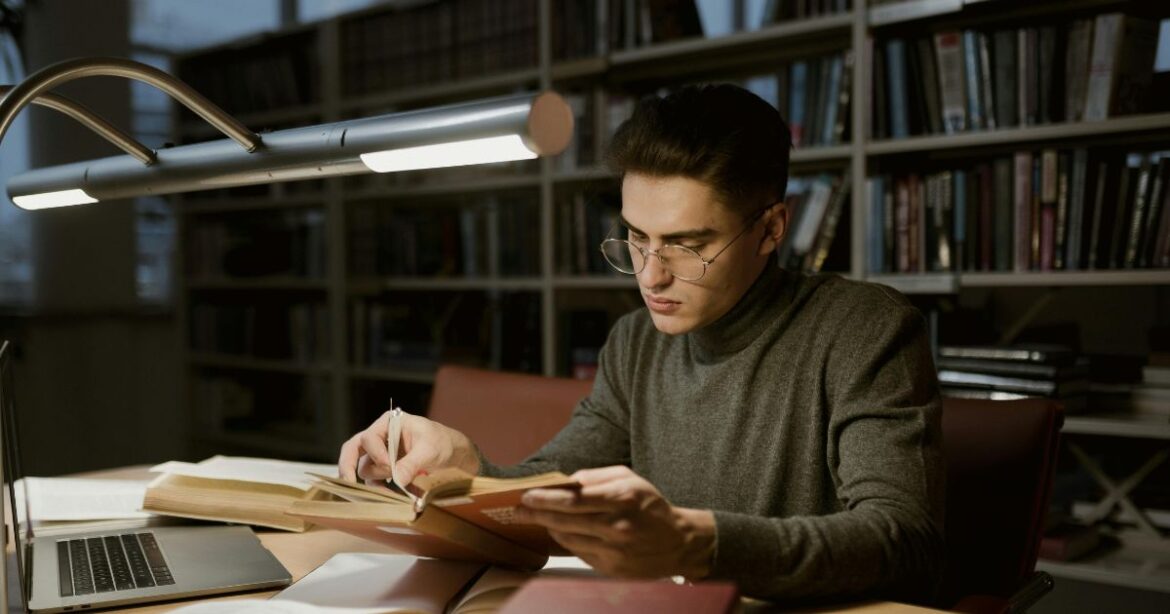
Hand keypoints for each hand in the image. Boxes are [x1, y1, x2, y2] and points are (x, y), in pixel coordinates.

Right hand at [337, 411, 479, 486]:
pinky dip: (379, 491)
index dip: (376, 453)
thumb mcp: (430, 450)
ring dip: (376, 483)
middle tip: (355, 482)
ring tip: (394, 493)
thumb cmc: (442, 443)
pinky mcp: (385, 472)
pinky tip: (390, 498)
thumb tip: (398, 479)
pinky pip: (372, 482)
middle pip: (356, 453)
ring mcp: (380, 456)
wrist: (453, 456)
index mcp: (389, 424)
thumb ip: (412, 463)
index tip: (389, 466)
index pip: (368, 438)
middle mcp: (380, 438)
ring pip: (365, 471)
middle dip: (361, 468)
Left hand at [513, 465, 715, 579]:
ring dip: (551, 527)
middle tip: (520, 509)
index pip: (573, 499)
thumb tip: (564, 482)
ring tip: (541, 518)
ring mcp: (614, 551)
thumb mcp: (629, 479)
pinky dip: (568, 541)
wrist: (679, 542)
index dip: (546, 498)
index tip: (527, 495)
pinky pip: (579, 553)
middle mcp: (617, 526)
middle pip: (565, 520)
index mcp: (622, 498)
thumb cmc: (651, 506)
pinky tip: (563, 532)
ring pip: (568, 538)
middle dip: (538, 513)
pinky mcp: (612, 568)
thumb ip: (595, 477)